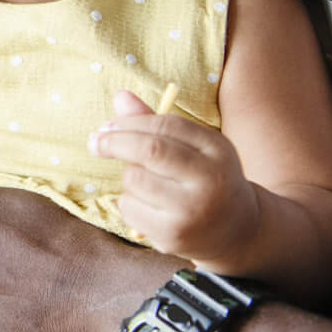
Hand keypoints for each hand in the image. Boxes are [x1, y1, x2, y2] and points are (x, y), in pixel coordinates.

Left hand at [89, 90, 258, 269]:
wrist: (235, 230)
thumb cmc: (204, 177)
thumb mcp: (192, 147)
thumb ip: (156, 123)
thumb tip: (120, 96)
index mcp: (217, 149)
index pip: (167, 125)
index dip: (131, 121)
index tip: (107, 125)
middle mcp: (210, 179)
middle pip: (151, 150)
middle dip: (115, 142)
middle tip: (95, 141)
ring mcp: (193, 211)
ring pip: (136, 179)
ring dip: (129, 176)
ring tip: (146, 183)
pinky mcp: (174, 236)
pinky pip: (130, 208)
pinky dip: (129, 202)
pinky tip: (149, 207)